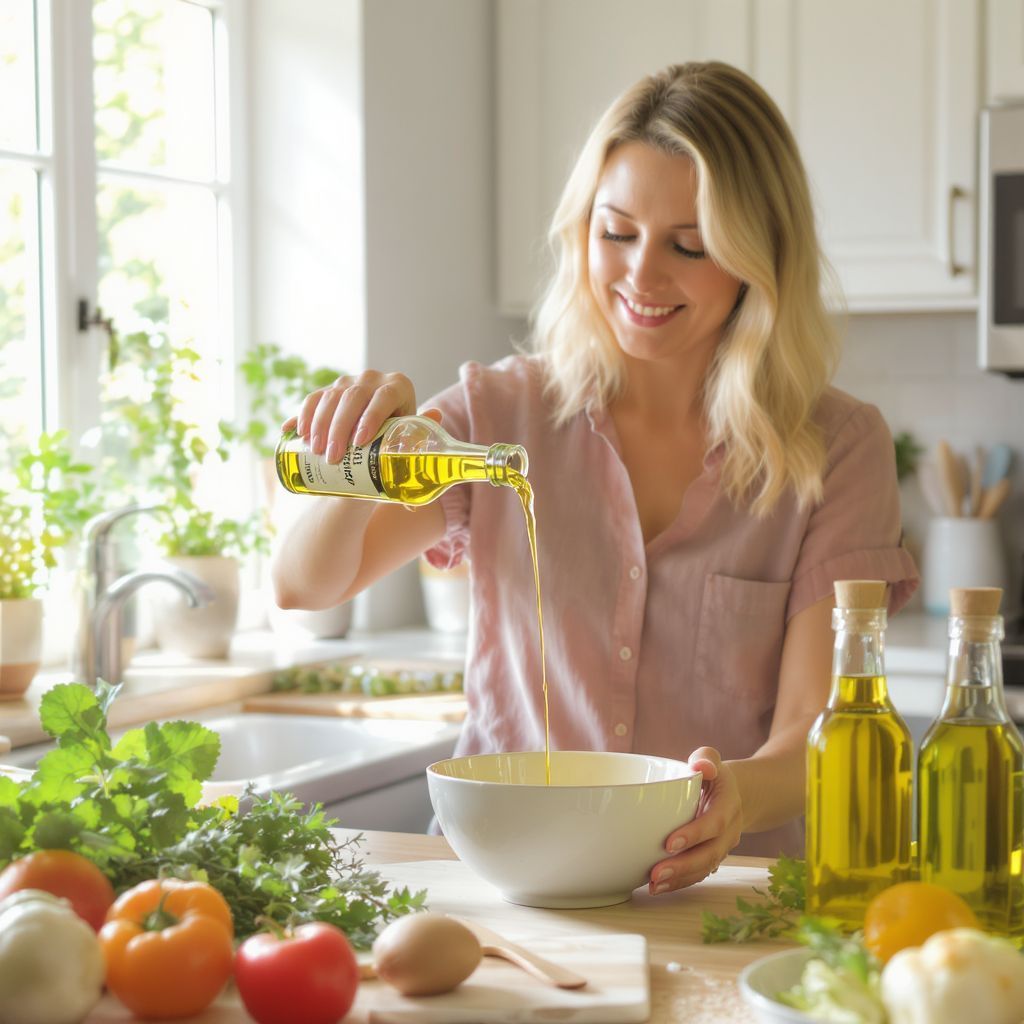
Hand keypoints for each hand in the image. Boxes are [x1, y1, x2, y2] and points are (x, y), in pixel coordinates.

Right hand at [282, 370, 440, 464]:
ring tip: (315, 450)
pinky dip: (303, 416)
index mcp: (399, 386)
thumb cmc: (399, 443)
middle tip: (333, 456)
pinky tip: (294, 433)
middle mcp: (373, 379)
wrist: (378, 443)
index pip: (384, 397)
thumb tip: (436, 415)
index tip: (359, 443)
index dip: (371, 417)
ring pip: (330, 397)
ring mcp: (348, 383)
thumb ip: (423, 431)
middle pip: (354, 397)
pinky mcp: (328, 391)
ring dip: (319, 424)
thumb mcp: (411, 439)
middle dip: (340, 427)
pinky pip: (313, 399)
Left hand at [648, 746, 742, 894]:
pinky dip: (679, 883)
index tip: (669, 843)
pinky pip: (697, 874)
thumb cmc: (713, 775)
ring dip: (679, 880)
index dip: (695, 834)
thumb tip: (702, 766)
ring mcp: (721, 848)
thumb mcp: (712, 759)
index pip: (715, 822)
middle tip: (656, 873)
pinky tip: (656, 888)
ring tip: (653, 886)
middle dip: (683, 866)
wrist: (732, 794)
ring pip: (704, 869)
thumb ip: (706, 758)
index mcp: (729, 805)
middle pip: (710, 853)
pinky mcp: (710, 858)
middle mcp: (729, 831)